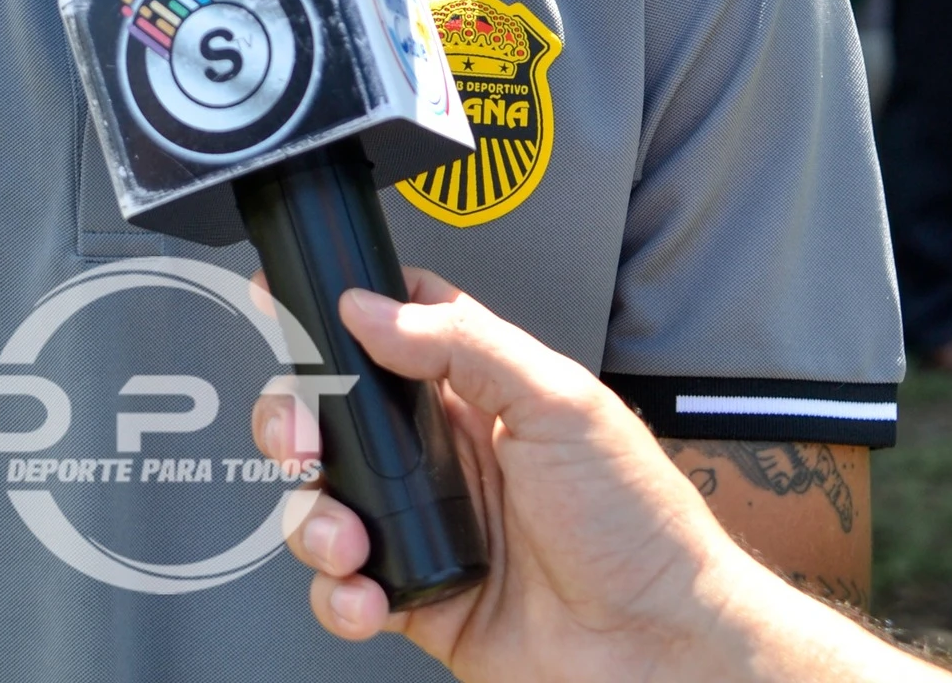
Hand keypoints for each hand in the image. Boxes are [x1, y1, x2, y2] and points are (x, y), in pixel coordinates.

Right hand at [251, 267, 753, 682]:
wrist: (659, 646)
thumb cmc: (637, 521)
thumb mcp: (557, 401)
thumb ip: (462, 343)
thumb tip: (372, 306)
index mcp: (474, 390)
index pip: (389, 327)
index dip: (336, 314)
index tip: (291, 310)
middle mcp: (442, 453)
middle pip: (333, 415)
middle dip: (294, 422)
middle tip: (300, 440)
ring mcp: (426, 526)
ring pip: (325, 502)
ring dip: (314, 517)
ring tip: (348, 536)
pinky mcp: (417, 598)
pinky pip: (344, 590)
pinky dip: (338, 595)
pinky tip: (368, 593)